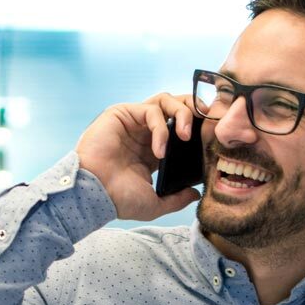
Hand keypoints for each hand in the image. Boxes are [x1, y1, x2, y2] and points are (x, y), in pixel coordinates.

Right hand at [76, 93, 201, 220]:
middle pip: (177, 107)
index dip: (198, 130)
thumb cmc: (118, 200)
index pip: (181, 129)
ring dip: (182, 114)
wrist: (94, 194)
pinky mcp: (123, 113)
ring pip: (166, 101)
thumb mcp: (154, 204)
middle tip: (205, 127)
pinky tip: (159, 149)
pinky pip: (151, 110)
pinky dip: (161, 127)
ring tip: (186, 136)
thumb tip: (196, 194)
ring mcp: (133, 121)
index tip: (211, 139)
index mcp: (153, 151)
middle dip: (195, 112)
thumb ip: (176, 199)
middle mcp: (144, 133)